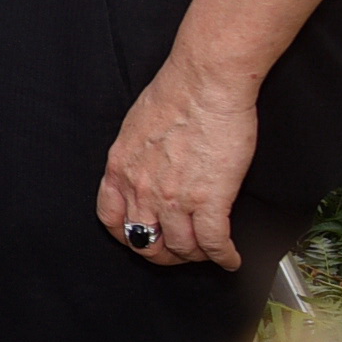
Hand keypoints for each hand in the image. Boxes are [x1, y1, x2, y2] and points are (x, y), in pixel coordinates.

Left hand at [97, 58, 259, 269]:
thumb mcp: (135, 128)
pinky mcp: (210, 200)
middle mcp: (142, 188)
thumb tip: (144, 172)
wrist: (203, 83)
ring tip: (207, 253)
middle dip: (162, 254)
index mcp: (120, 169)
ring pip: (181, 248)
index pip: (111, 220)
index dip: (127, 236)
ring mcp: (174, 198)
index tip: (140, 238)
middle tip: (178, 253)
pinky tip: (230, 258)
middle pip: (145, 242)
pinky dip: (224, 257)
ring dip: (195, 256)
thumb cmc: (175, 95)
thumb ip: (135, 158)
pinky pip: (214, 244)